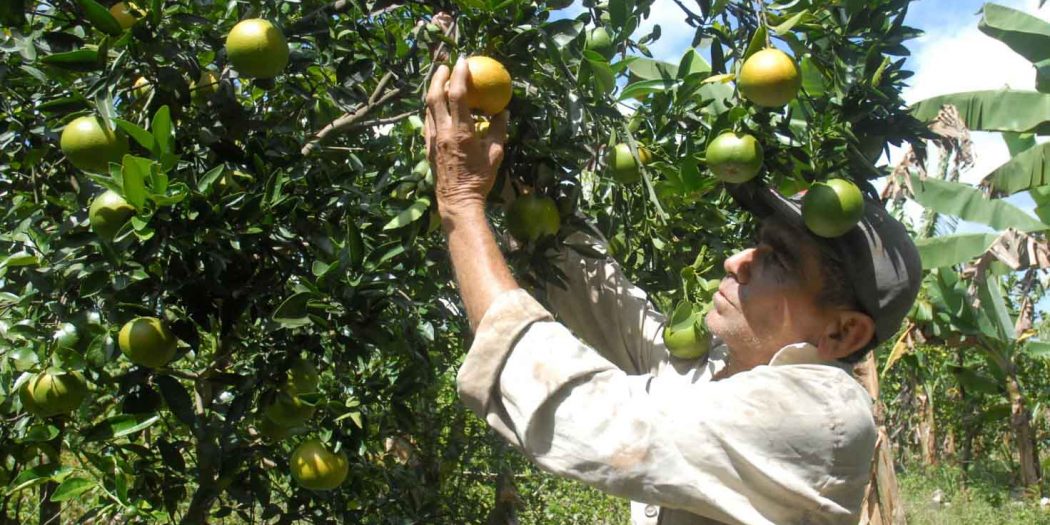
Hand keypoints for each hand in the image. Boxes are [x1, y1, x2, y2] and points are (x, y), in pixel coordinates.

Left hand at [424, 57, 508, 217]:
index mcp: (461, 132)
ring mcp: (433, 139)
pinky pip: (428, 122)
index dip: (460, 75)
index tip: (464, 61)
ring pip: (428, 108)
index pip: (458, 96)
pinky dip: (432, 109)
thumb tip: (503, 111)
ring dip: (433, 91)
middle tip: (446, 66)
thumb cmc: (480, 179)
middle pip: (435, 96)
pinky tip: (438, 108)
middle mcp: (443, 132)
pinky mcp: (428, 147)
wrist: (457, 201)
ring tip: (441, 81)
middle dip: (439, 77)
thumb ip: (499, 130)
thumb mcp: (495, 154)